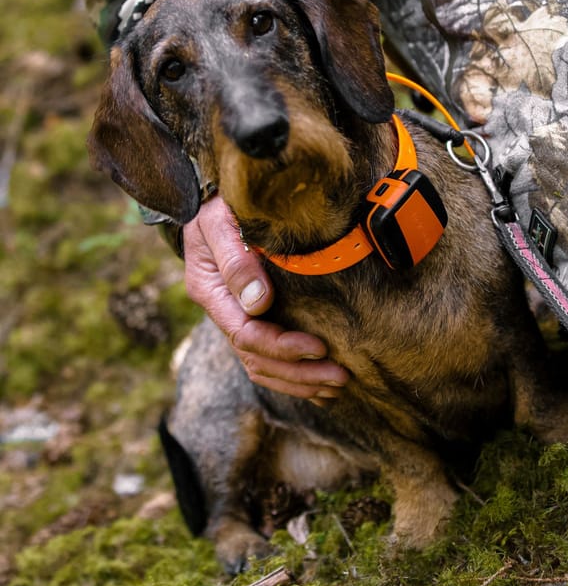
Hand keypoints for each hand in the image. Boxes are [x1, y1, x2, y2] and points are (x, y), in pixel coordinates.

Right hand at [183, 196, 348, 401]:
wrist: (214, 200)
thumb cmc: (220, 206)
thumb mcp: (220, 223)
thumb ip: (236, 259)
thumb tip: (258, 303)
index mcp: (211, 291)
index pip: (246, 334)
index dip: (282, 347)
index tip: (318, 347)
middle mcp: (222, 310)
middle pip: (256, 359)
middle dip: (298, 372)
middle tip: (339, 376)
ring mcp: (236, 316)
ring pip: (261, 366)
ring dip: (299, 380)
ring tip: (337, 384)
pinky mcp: (252, 316)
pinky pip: (267, 358)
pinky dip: (293, 375)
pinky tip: (320, 385)